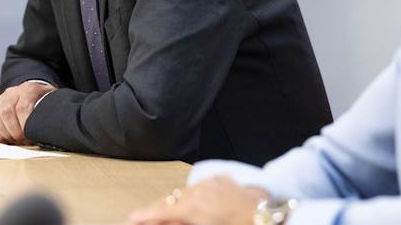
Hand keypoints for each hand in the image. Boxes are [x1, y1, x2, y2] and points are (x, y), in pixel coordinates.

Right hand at [0, 81, 56, 143]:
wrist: (33, 93)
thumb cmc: (45, 102)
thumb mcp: (52, 103)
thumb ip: (53, 112)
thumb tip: (53, 131)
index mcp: (30, 89)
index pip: (23, 107)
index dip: (25, 125)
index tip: (30, 136)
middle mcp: (12, 92)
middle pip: (6, 112)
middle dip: (14, 132)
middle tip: (22, 141)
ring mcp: (1, 100)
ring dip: (4, 134)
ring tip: (15, 141)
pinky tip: (6, 139)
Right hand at [125, 176, 267, 224]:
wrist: (270, 218)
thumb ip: (179, 224)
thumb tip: (164, 220)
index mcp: (193, 207)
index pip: (161, 211)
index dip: (143, 216)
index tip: (131, 219)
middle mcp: (199, 191)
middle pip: (170, 200)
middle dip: (156, 210)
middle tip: (143, 217)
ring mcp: (211, 183)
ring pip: (184, 192)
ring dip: (175, 203)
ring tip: (168, 213)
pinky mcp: (223, 180)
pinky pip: (202, 187)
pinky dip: (194, 195)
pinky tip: (193, 203)